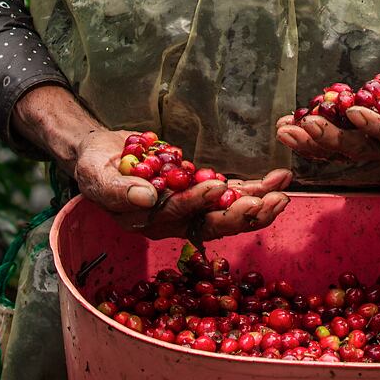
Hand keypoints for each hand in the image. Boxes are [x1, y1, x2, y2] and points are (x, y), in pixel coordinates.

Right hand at [71, 127, 291, 238]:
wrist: (104, 156)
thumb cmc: (96, 167)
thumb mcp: (97, 176)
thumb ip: (118, 189)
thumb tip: (145, 198)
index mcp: (148, 222)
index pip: (178, 215)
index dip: (198, 202)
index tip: (218, 186)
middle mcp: (174, 222)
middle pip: (213, 224)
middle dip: (244, 215)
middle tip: (270, 201)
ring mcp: (191, 209)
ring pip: (230, 213)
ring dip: (259, 204)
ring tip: (283, 190)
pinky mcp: (203, 194)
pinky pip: (234, 196)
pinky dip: (257, 189)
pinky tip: (279, 180)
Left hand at [272, 30, 379, 169]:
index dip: (374, 126)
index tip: (352, 110)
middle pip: (361, 148)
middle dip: (330, 138)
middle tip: (303, 125)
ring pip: (345, 147)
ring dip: (314, 139)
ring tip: (284, 130)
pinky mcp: (375, 135)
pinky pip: (343, 136)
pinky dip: (319, 130)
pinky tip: (294, 122)